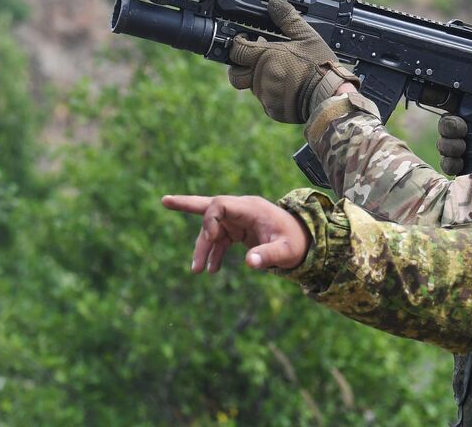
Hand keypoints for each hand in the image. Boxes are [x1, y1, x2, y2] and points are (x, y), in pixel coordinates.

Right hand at [161, 194, 310, 271]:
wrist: (306, 242)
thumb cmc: (297, 243)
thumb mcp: (286, 252)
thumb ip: (268, 255)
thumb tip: (249, 262)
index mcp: (251, 208)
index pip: (220, 204)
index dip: (209, 220)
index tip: (212, 240)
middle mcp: (242, 210)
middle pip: (210, 206)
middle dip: (186, 204)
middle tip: (165, 201)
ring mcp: (240, 220)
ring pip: (212, 230)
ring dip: (203, 248)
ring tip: (197, 270)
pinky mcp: (240, 231)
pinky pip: (220, 240)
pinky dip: (213, 253)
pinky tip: (211, 269)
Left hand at [227, 0, 358, 122]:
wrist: (330, 97)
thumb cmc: (320, 66)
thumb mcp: (307, 37)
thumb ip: (288, 19)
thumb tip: (275, 1)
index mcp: (266, 57)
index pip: (236, 50)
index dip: (237, 43)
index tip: (245, 40)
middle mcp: (261, 77)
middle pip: (235, 73)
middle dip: (241, 65)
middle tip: (255, 60)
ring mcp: (265, 96)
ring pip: (251, 87)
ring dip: (259, 79)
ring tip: (279, 73)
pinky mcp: (273, 110)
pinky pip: (265, 101)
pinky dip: (272, 94)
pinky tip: (287, 88)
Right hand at [437, 101, 471, 175]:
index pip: (455, 110)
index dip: (451, 111)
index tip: (461, 119)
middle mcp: (463, 132)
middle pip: (444, 127)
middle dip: (449, 129)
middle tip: (462, 132)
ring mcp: (460, 151)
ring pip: (442, 145)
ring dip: (449, 146)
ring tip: (462, 148)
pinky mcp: (459, 168)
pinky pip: (446, 165)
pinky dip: (450, 163)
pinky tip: (461, 163)